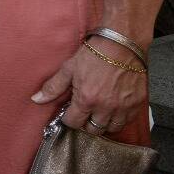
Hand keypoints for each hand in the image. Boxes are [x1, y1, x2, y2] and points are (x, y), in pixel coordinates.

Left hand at [33, 37, 147, 134]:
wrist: (122, 44)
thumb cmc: (94, 54)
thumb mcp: (69, 68)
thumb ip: (53, 87)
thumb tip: (36, 99)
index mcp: (86, 99)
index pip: (74, 123)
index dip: (69, 118)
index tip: (70, 112)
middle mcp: (105, 107)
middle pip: (93, 129)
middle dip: (86, 123)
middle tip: (84, 112)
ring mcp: (123, 107)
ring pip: (111, 128)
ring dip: (103, 123)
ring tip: (98, 112)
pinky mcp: (137, 104)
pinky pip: (127, 121)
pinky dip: (119, 119)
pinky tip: (113, 109)